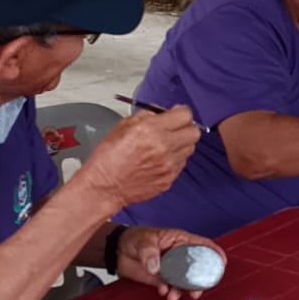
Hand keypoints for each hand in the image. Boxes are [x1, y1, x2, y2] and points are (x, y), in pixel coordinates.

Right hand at [80, 106, 199, 207]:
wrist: (104, 187)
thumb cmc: (108, 157)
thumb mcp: (122, 125)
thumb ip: (146, 115)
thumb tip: (161, 112)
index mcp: (151, 129)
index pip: (185, 114)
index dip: (180, 112)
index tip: (175, 114)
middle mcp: (164, 147)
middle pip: (194, 132)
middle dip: (185, 127)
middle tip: (174, 129)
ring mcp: (169, 164)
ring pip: (190, 148)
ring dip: (181, 144)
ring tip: (165, 146)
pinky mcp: (170, 178)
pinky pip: (181, 163)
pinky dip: (174, 159)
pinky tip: (160, 159)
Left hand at [116, 227, 224, 299]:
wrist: (117, 251)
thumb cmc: (134, 238)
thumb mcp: (144, 240)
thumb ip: (150, 253)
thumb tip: (156, 268)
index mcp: (180, 241)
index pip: (202, 245)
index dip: (214, 253)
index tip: (221, 263)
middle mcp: (179, 256)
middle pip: (196, 269)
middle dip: (198, 281)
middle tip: (195, 291)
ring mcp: (171, 268)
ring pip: (184, 282)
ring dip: (182, 291)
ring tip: (174, 296)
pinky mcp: (161, 279)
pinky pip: (170, 288)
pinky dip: (168, 292)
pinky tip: (163, 292)